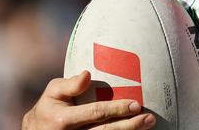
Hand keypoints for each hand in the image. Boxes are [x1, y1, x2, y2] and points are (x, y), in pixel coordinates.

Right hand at [22, 71, 155, 128]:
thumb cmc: (48, 108)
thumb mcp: (52, 92)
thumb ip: (69, 84)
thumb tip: (87, 74)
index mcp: (64, 120)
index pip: (95, 113)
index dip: (116, 109)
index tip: (135, 104)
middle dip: (130, 126)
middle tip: (149, 118)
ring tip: (148, 124)